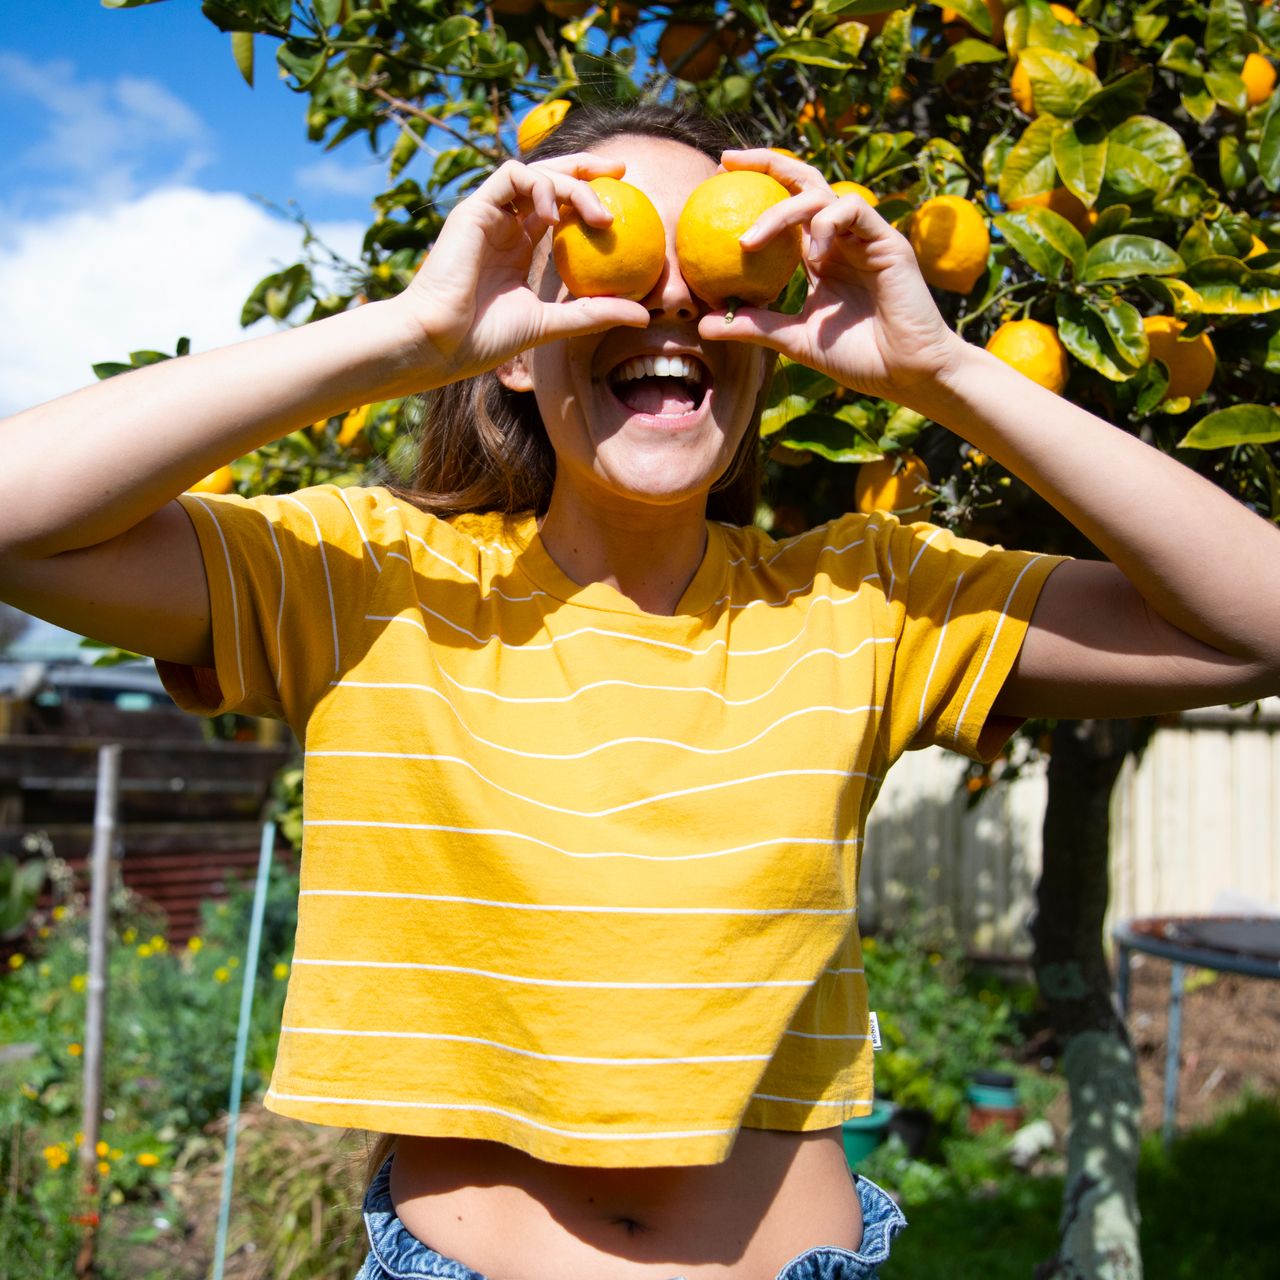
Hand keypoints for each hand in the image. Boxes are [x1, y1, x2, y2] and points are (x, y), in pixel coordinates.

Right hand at [399, 153, 648, 384]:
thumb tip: (644, 315)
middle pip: (548, 179)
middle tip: (623, 172)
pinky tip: (554, 214)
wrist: (439, 343)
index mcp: (518, 246)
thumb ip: (592, 313)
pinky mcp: (474, 209)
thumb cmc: (484, 339)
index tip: (625, 200)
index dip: (589, 195)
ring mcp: (488, 214)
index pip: (557, 207)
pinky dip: (538, 186)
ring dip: (571, 184)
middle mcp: (504, 224)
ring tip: (598, 217)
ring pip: (535, 173)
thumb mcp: (551, 323)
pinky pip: (511, 176)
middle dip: (586, 168)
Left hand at [698, 150, 961, 402]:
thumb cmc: (858, 358)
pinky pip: (853, 211)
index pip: (786, 208)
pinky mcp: (887, 241)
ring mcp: (864, 237)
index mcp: (820, 256)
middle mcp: (840, 239)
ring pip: (820, 195)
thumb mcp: (794, 340)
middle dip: (766, 163)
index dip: (756, 188)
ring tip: (748, 241)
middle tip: (725, 162)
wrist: (908, 374)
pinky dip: (827, 224)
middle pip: (803, 182)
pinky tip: (812, 253)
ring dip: (780, 211)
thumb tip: (704, 324)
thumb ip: (755, 327)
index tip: (716, 181)